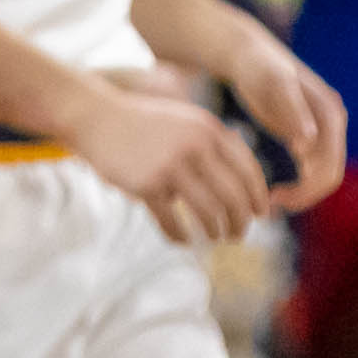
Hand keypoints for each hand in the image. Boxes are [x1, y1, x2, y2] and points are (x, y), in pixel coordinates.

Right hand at [69, 83, 271, 243]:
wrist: (99, 117)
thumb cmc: (146, 124)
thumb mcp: (186, 121)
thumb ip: (214, 144)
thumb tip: (244, 184)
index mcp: (208, 130)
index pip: (247, 170)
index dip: (257, 196)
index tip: (259, 214)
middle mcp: (194, 146)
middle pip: (233, 196)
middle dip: (240, 221)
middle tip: (238, 234)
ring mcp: (170, 166)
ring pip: (208, 212)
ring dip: (216, 231)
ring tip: (216, 237)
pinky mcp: (146, 184)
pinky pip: (172, 221)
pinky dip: (181, 236)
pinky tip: (184, 241)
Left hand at [218, 26, 349, 211]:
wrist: (248, 55)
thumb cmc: (257, 66)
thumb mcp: (273, 84)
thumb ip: (292, 112)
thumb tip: (307, 145)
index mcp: (331, 114)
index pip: (330, 166)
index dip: (307, 189)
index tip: (274, 198)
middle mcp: (333, 123)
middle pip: (331, 175)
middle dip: (305, 196)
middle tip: (269, 206)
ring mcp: (323, 130)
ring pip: (323, 175)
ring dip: (303, 194)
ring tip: (269, 202)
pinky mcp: (308, 134)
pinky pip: (312, 169)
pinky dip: (298, 185)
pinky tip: (272, 191)